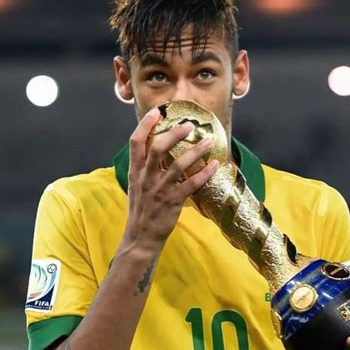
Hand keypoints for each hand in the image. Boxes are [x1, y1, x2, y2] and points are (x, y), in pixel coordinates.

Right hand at [123, 107, 219, 250]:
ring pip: (178, 165)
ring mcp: (159, 190)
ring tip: (208, 142)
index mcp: (135, 171)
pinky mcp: (172, 202)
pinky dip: (204, 174)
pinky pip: (191, 185)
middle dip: (174, 133)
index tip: (157, 112)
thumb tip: (155, 145)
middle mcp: (146, 178)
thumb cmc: (141, 208)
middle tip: (189, 125)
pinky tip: (214, 166)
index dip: (145, 125)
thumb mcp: (136, 184)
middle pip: (158, 148)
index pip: (135, 142)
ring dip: (195, 151)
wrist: (140, 237)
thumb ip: (144, 166)